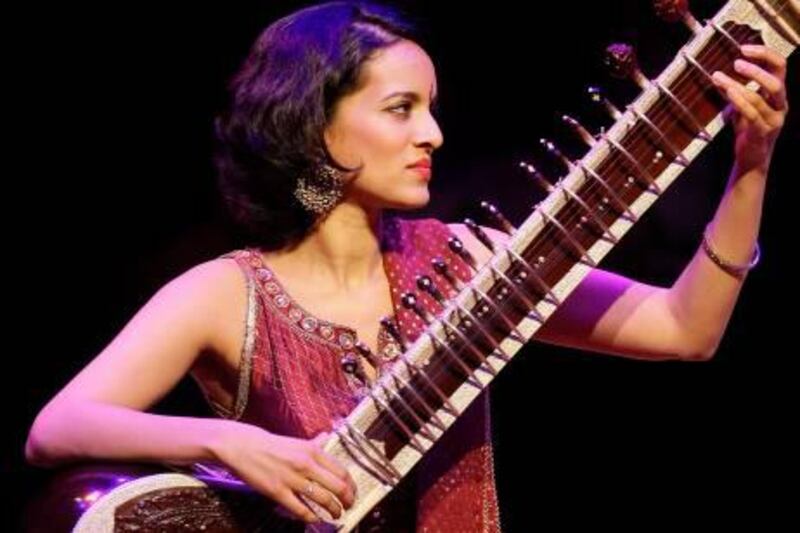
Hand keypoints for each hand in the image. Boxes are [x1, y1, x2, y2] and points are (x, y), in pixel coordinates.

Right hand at [211, 421, 356, 522]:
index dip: (351, 486)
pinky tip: (315, 518)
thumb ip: (314, 443)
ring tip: (335, 515)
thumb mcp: (297, 442)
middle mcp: (306, 464)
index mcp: (313, 451)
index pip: (342, 471)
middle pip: (337, 487)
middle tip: (348, 506)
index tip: (353, 493)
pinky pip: (300, 509)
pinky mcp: (278, 491)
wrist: (243, 446)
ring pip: (322, 499)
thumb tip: (326, 437)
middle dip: (347, 500)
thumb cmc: (271, 445)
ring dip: (333, 510)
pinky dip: (312, 517)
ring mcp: (292, 478)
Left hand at [711, 44, 788, 174]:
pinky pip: (751, 113)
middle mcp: (781, 105)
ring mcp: (773, 120)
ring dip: (738, 85)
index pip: (780, 67)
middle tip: (736, 62)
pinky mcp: (762, 132)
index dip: (765, 54)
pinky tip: (727, 91)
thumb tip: (718, 75)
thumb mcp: (741, 107)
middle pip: (777, 80)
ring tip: (720, 77)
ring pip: (760, 97)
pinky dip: (738, 100)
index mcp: (779, 96)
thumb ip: (734, 92)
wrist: (751, 160)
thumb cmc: (748, 131)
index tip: (744, 47)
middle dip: (757, 68)